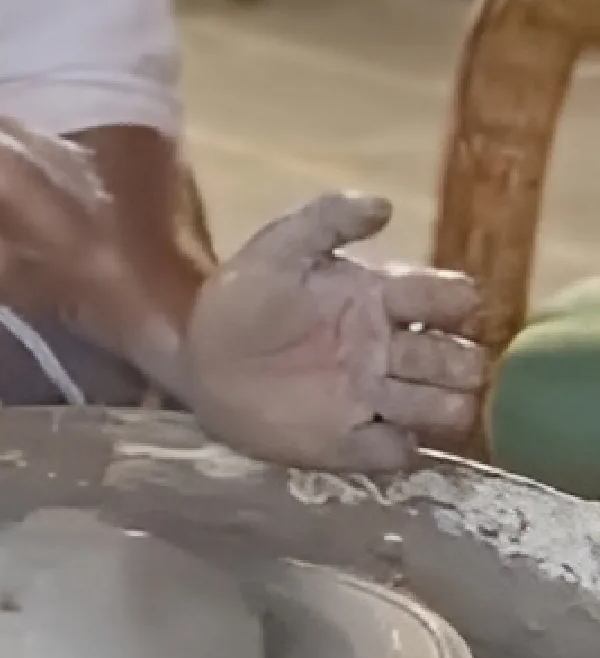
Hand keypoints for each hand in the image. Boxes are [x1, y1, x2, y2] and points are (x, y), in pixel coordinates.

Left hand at [182, 192, 485, 473]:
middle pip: (462, 361)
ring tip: (402, 394)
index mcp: (382, 299)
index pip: (451, 299)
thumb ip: (327, 219)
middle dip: (461, 363)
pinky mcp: (349, 441)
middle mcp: (390, 351)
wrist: (196, 351)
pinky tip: (375, 429)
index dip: (460, 303)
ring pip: (448, 409)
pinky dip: (399, 446)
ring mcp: (373, 398)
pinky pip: (399, 452)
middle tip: (428, 361)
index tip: (454, 307)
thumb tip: (386, 205)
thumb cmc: (245, 296)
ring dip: (445, 407)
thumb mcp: (278, 246)